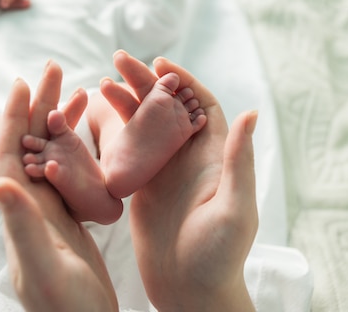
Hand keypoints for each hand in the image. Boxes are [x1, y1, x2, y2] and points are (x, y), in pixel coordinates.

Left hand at [0, 62, 117, 311]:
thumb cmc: (65, 306)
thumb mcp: (42, 264)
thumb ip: (19, 223)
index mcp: (21, 213)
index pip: (9, 155)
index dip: (12, 118)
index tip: (21, 82)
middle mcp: (30, 207)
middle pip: (28, 145)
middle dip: (38, 106)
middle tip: (53, 69)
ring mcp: (49, 211)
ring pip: (49, 153)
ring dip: (57, 121)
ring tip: (75, 92)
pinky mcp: (66, 218)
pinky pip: (67, 170)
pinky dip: (75, 147)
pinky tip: (86, 136)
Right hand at [103, 51, 257, 311]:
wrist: (190, 290)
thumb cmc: (219, 255)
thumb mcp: (235, 207)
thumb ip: (239, 161)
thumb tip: (252, 113)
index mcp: (214, 157)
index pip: (202, 105)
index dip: (183, 81)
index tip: (160, 63)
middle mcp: (189, 157)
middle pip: (168, 108)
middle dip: (146, 82)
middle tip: (120, 60)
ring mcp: (164, 170)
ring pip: (145, 124)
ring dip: (127, 102)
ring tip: (104, 81)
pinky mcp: (142, 185)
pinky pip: (128, 149)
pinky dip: (114, 130)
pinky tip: (95, 116)